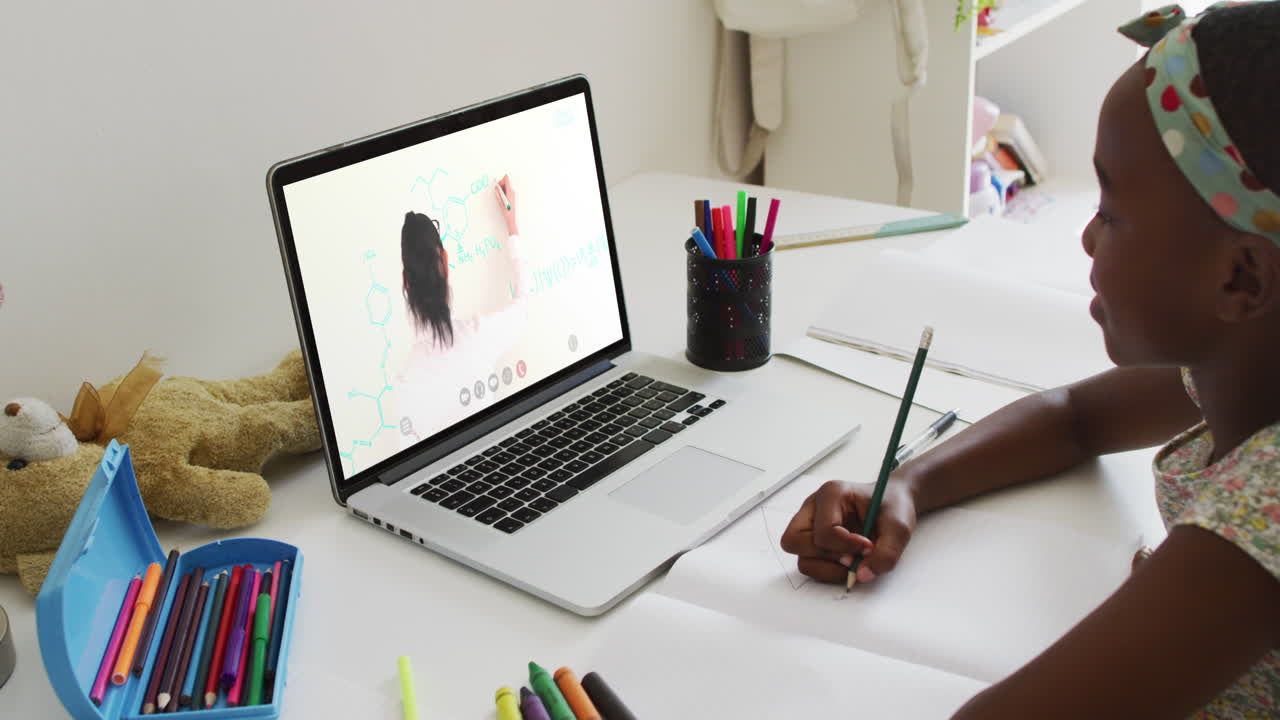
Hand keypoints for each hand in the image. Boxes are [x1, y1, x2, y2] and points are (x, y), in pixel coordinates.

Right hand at [494, 174, 518, 235]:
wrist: (512, 218)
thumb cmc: (507, 211)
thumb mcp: (500, 201)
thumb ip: (498, 193)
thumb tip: (496, 187)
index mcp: (510, 191)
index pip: (506, 179)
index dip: (501, 180)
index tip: (498, 184)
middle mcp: (513, 191)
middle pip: (507, 181)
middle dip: (501, 184)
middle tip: (498, 191)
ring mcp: (514, 193)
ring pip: (508, 185)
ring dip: (503, 188)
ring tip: (501, 196)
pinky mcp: (514, 196)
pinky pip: (509, 190)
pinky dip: (505, 191)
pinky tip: (503, 197)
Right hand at [779, 478, 917, 584]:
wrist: (893, 505)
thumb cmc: (892, 507)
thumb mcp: (899, 528)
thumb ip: (886, 553)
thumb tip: (862, 575)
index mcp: (831, 494)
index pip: (823, 530)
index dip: (846, 546)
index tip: (868, 547)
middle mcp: (813, 507)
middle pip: (794, 541)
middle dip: (826, 556)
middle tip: (852, 558)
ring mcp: (810, 524)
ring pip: (801, 558)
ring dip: (827, 568)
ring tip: (853, 563)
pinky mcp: (813, 540)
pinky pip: (810, 564)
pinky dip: (828, 570)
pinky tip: (848, 562)